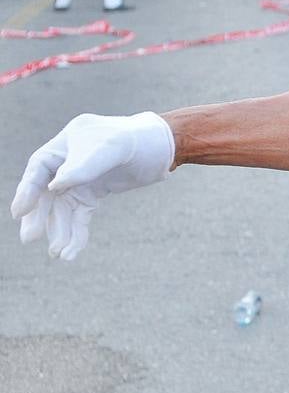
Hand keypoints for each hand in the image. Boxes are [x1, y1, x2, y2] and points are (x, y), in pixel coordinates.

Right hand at [11, 113, 174, 259]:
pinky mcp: (94, 194)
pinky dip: (76, 234)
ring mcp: (80, 180)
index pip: (39, 168)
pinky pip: (79, 217)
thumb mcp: (113, 148)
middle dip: (39, 216)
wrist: (165, 148)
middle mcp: (68, 162)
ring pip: (62, 210)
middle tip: (29, 238)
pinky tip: (72, 251)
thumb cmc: (138, 139)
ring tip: (58, 253)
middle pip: (46, 193)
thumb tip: (53, 188)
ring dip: (59, 231)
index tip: (19, 212)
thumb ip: (83, 166)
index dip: (27, 190)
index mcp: (66, 144)